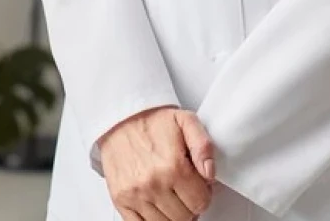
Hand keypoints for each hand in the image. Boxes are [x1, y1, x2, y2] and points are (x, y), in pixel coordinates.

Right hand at [98, 105, 215, 220]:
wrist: (119, 119)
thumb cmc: (152, 122)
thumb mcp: (186, 121)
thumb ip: (204, 146)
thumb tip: (210, 172)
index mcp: (173, 166)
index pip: (201, 202)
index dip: (203, 193)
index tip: (196, 184)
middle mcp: (153, 183)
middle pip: (185, 217)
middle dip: (188, 204)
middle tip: (182, 189)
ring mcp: (135, 194)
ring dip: (172, 213)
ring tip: (168, 194)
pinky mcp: (120, 199)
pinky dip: (152, 220)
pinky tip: (156, 206)